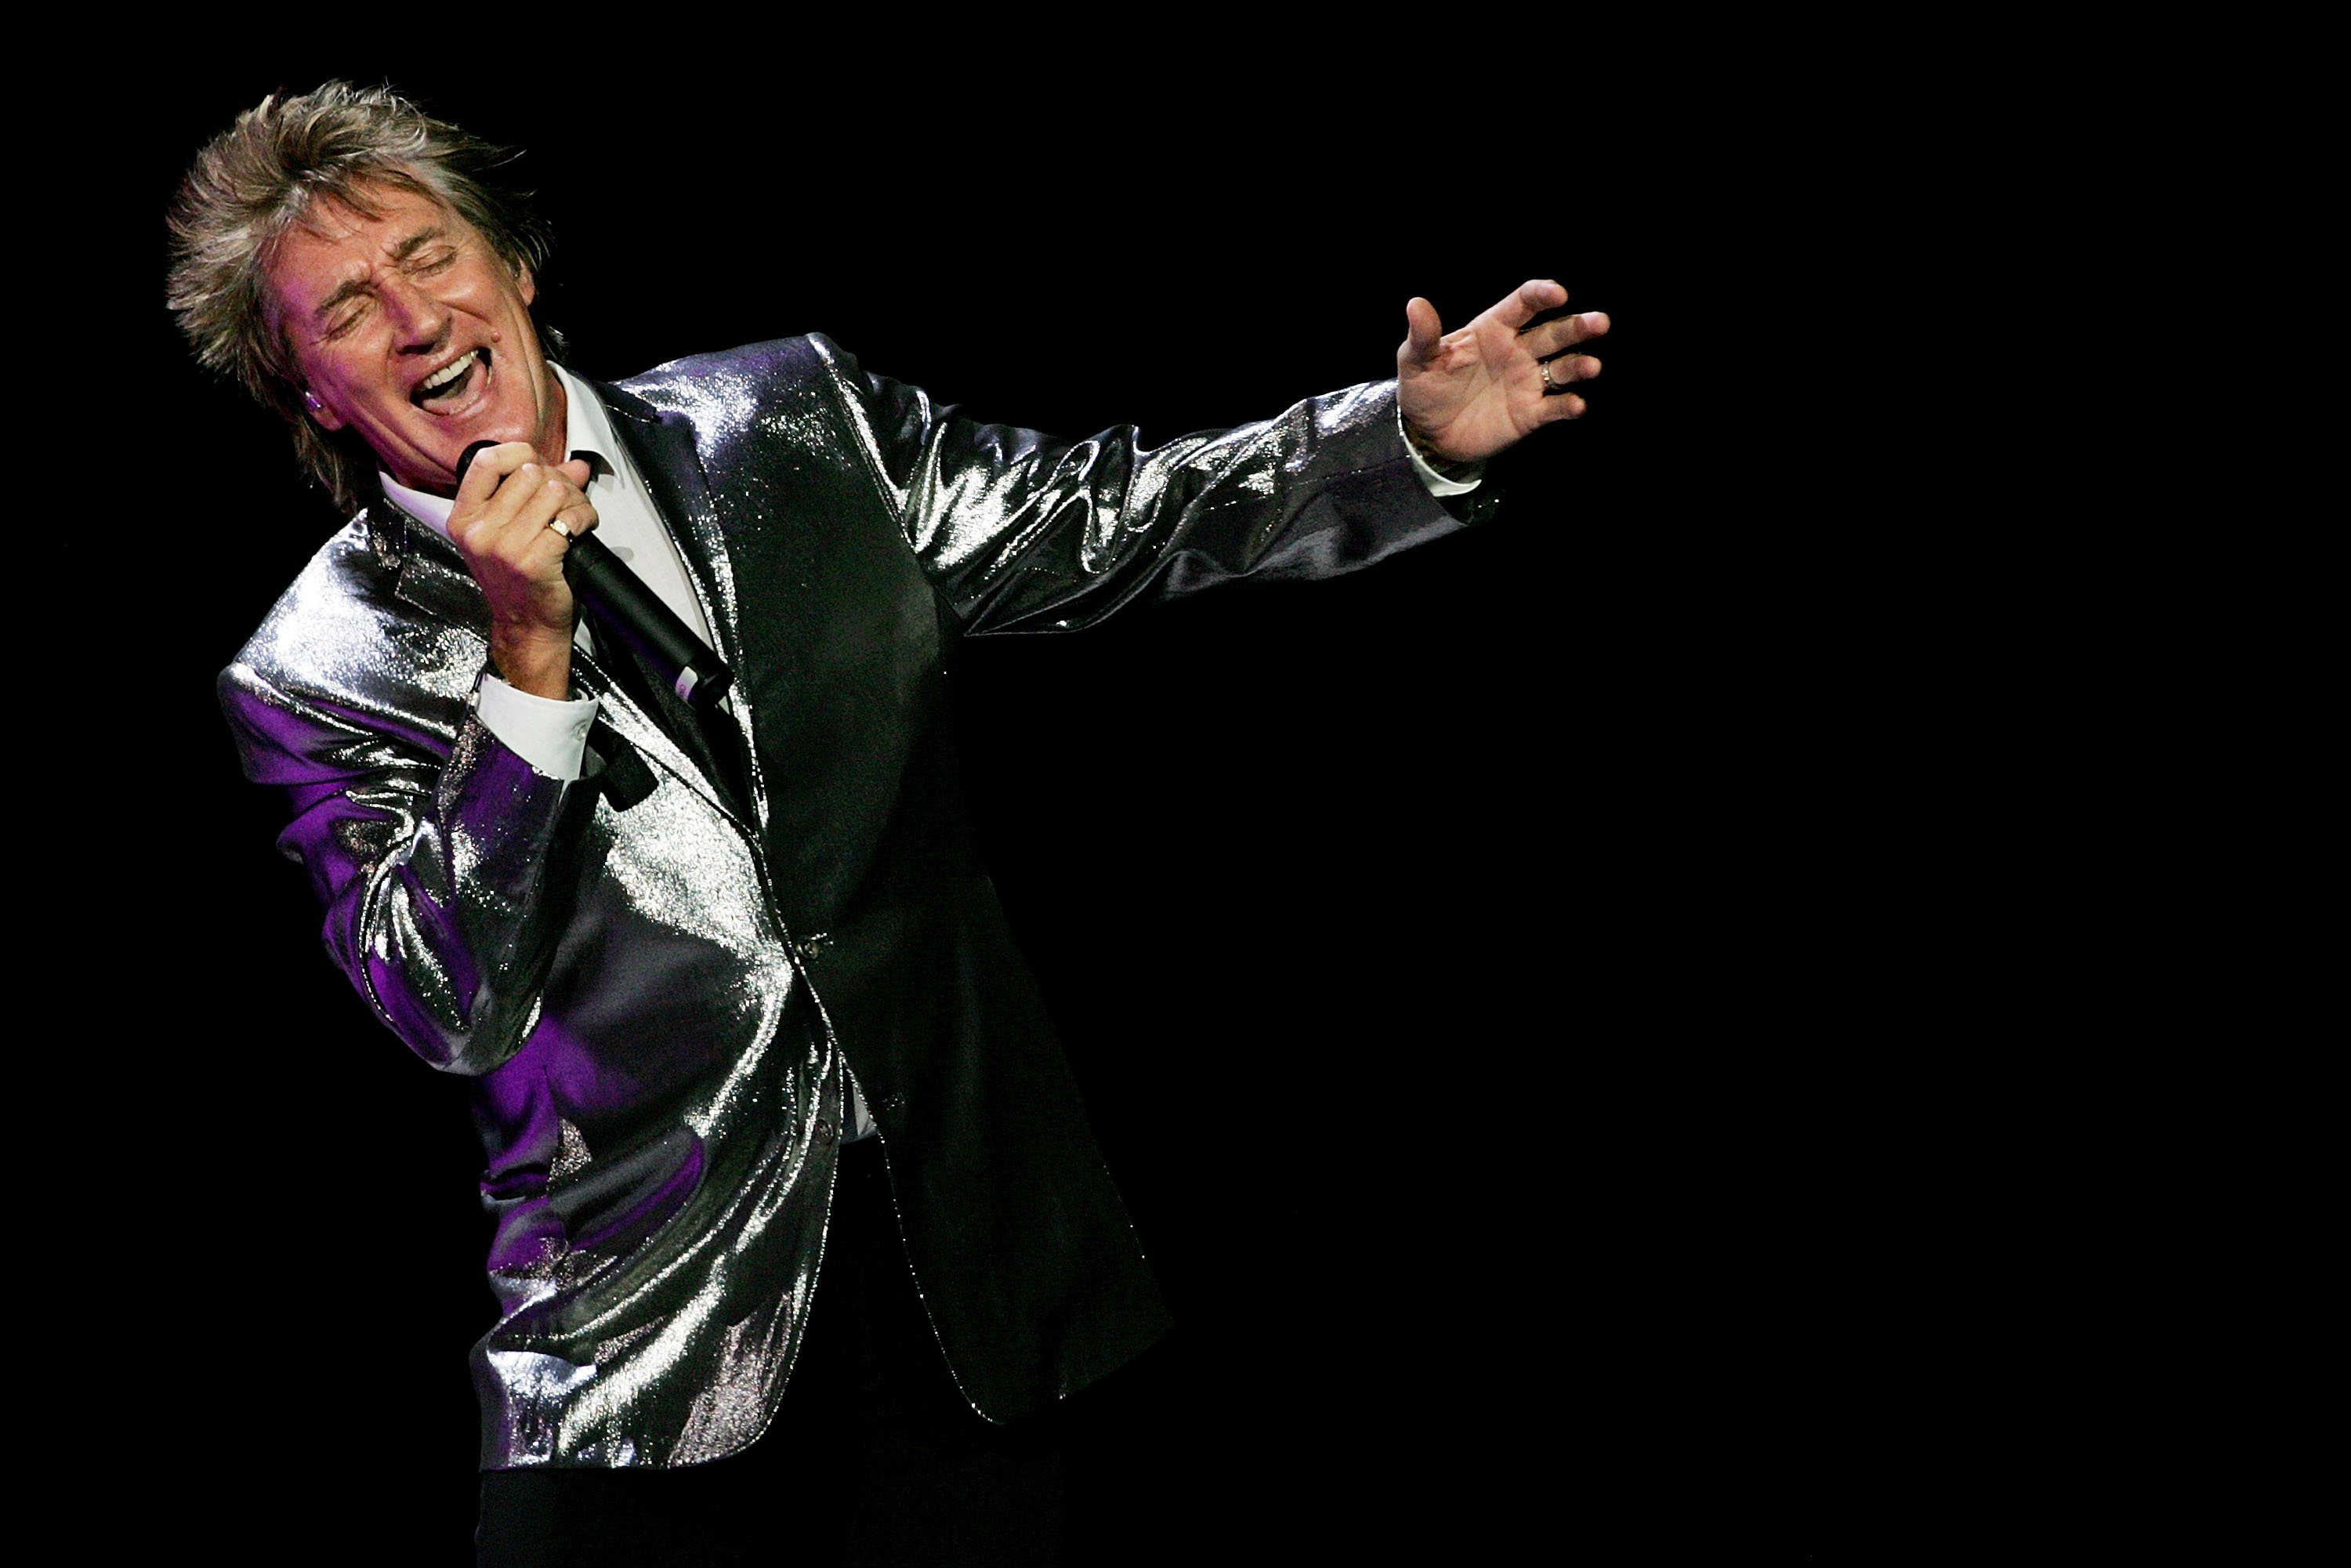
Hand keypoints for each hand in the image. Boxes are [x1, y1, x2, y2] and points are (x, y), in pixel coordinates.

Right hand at [447, 443, 598, 698]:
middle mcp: (478, 530)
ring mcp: (504, 546)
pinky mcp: (533, 560)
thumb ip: (536, 492)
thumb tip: (576, 465)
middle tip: (567, 501)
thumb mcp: (510, 532)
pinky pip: (569, 517)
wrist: (525, 626)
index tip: (539, 465)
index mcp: (464, 518)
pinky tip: (583, 528)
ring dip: (576, 500)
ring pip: (554, 490)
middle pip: (529, 472)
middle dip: (558, 481)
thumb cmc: (518, 579)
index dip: (520, 453)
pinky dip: (585, 518)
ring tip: (575, 517)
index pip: (487, 461)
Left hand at [1397, 279, 1608, 464]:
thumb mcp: (1415, 361)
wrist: (1426, 433)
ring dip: (1579, 365)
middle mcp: (1517, 350)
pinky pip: (1554, 407)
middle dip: (1578, 326)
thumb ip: (1422, 335)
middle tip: (1600, 322)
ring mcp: (1526, 381)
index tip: (1558, 294)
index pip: (1524, 303)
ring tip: (1591, 366)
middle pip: (1554, 332)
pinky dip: (1567, 406)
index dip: (1543, 294)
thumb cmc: (1423, 388)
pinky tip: (1576, 405)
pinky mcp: (1529, 413)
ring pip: (1562, 368)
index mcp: (1493, 328)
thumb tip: (1415, 304)